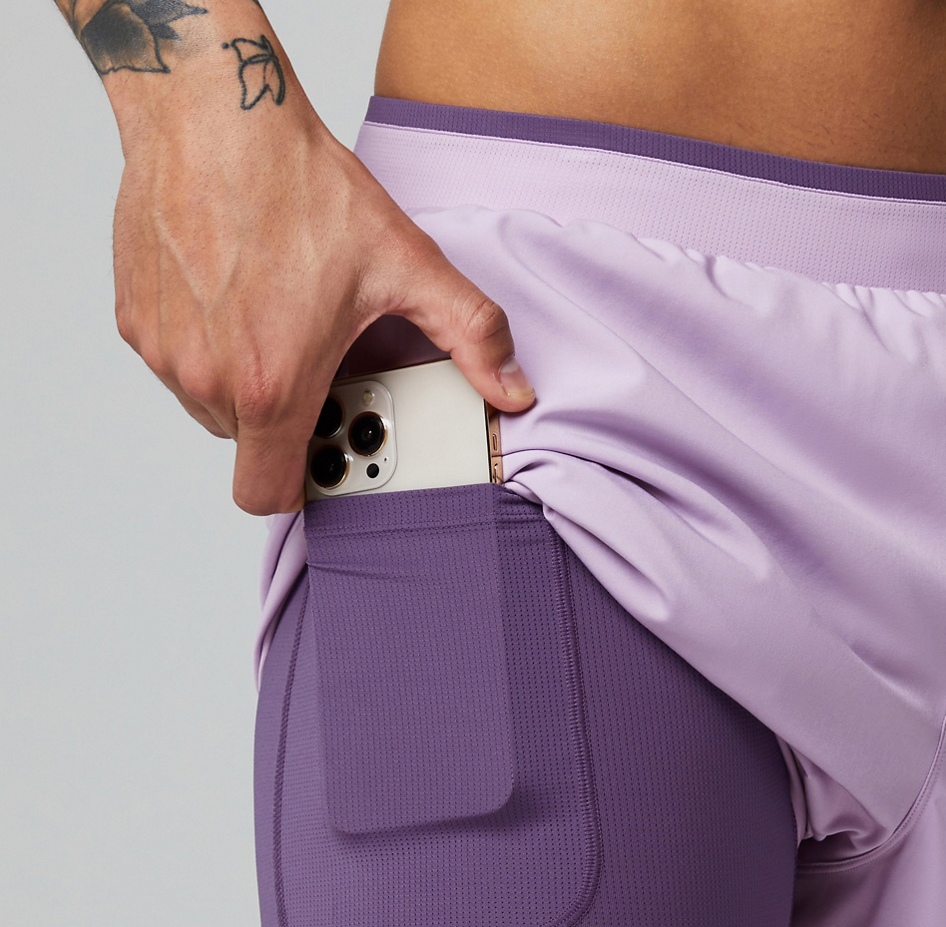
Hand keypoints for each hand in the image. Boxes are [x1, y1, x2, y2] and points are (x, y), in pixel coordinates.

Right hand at [110, 75, 534, 515]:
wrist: (212, 114)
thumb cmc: (299, 186)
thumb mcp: (405, 264)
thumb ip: (469, 336)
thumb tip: (512, 388)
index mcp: (272, 387)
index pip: (268, 495)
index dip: (300, 482)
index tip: (322, 449)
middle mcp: (208, 380)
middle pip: (248, 443)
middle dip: (283, 413)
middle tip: (311, 355)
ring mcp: (165, 352)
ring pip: (209, 403)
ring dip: (242, 378)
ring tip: (274, 313)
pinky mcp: (134, 321)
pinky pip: (175, 360)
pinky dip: (203, 341)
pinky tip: (233, 290)